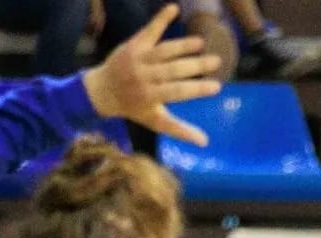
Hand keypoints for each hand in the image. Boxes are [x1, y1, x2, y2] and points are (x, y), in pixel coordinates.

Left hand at [82, 3, 222, 145]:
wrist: (103, 91)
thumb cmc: (134, 108)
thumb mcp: (155, 122)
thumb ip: (180, 130)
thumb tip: (204, 142)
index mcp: (151, 97)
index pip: (178, 92)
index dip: (197, 89)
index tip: (216, 86)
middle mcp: (144, 76)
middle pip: (174, 69)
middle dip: (196, 65)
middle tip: (217, 61)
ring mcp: (139, 58)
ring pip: (165, 50)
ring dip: (185, 45)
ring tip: (202, 43)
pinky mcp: (134, 44)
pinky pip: (150, 30)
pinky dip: (161, 18)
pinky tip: (175, 8)